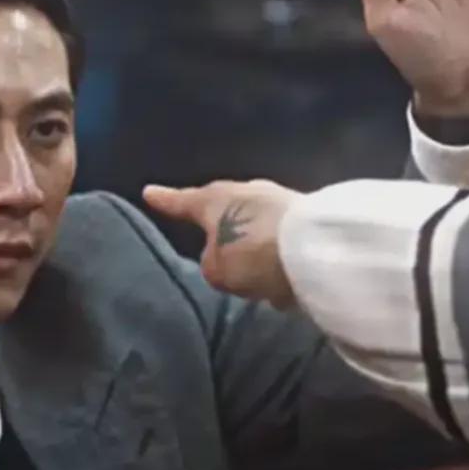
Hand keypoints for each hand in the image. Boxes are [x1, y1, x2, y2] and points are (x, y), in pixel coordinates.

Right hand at [143, 181, 301, 309]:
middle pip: (224, 210)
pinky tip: (281, 277)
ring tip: (253, 273)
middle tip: (214, 244)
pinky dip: (276, 254)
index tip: (149, 192)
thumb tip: (225, 259)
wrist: (319, 248)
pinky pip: (279, 238)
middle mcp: (245, 192)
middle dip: (220, 226)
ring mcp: (279, 200)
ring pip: (255, 225)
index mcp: (215, 200)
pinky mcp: (306, 217)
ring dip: (253, 245)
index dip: (165, 200)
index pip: (182, 201)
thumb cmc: (254, 253)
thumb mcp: (218, 270)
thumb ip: (213, 264)